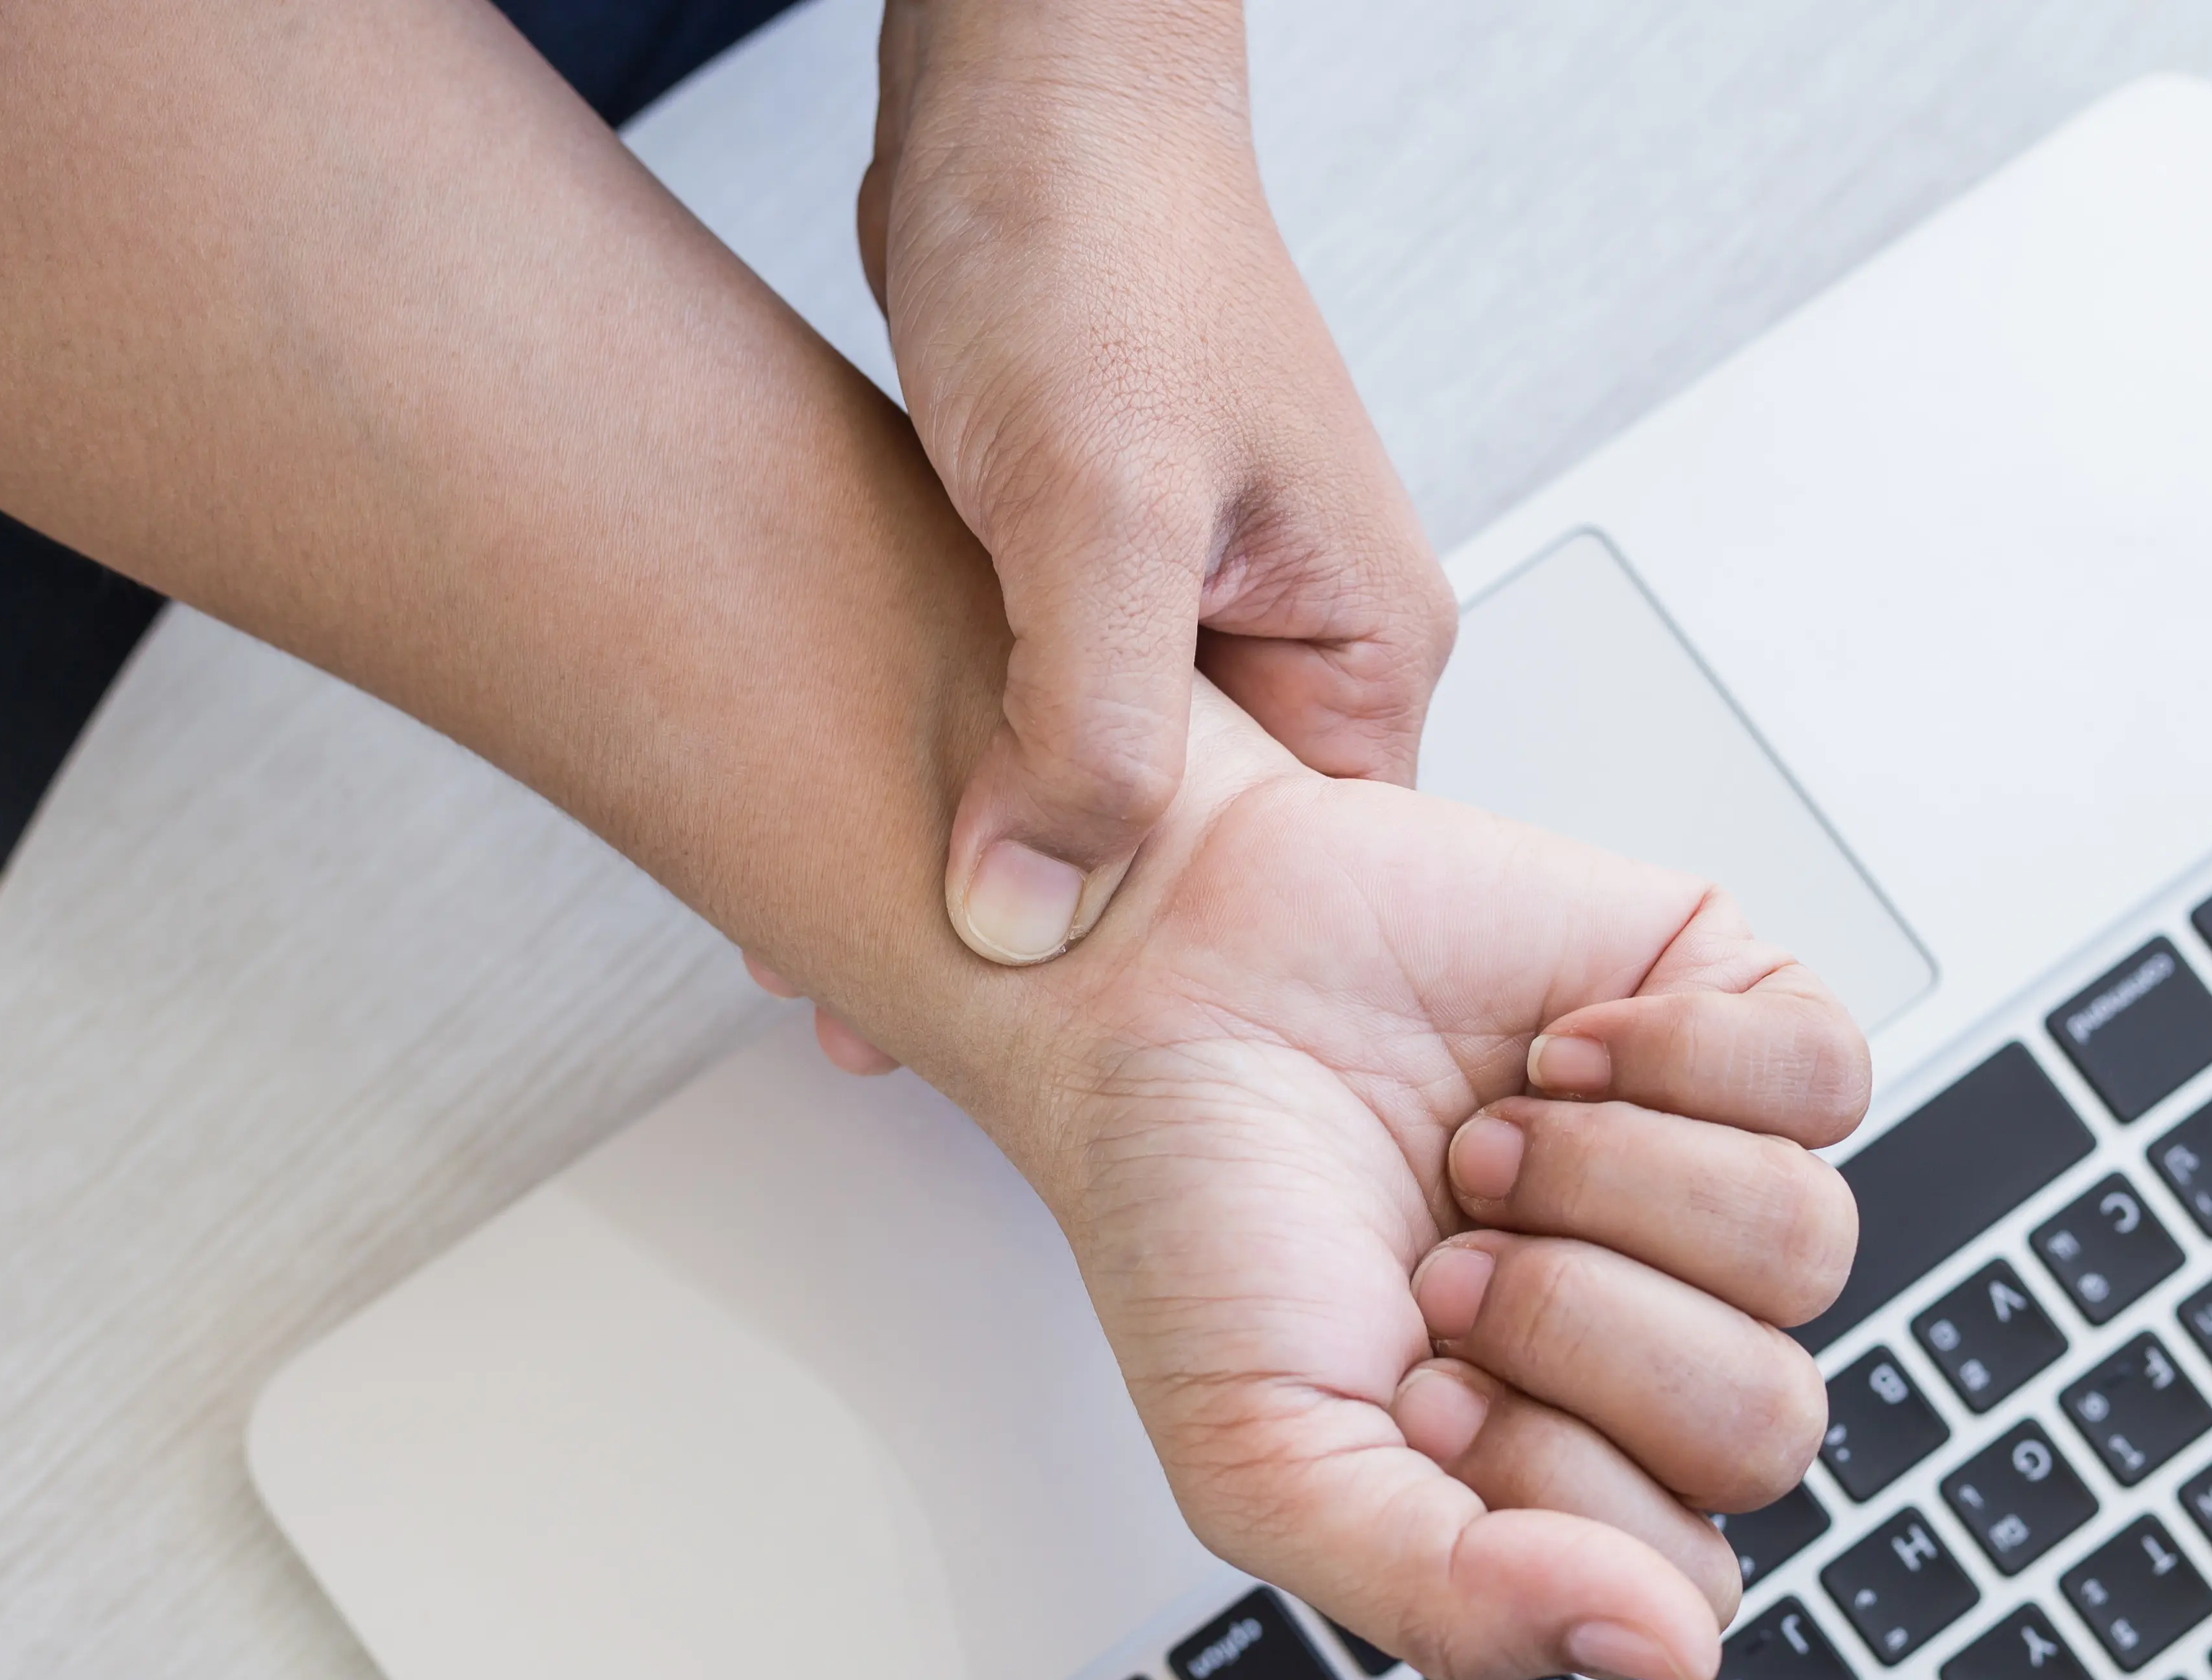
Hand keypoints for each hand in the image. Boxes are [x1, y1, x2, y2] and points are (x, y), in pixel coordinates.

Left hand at [859, 0, 1454, 967]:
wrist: (1021, 85)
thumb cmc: (1103, 236)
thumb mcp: (1101, 504)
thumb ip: (1085, 726)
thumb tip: (1031, 919)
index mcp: (1359, 650)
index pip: (1298, 900)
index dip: (1167, 984)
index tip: (1041, 1051)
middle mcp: (1289, 643)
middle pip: (1186, 868)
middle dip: (1047, 938)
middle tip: (902, 1010)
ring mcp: (1191, 615)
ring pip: (1090, 800)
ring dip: (980, 858)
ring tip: (851, 934)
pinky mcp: (1092, 579)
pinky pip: (1028, 721)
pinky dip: (948, 771)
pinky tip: (859, 808)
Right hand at [945, 689, 1867, 1679]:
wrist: (1149, 971)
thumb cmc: (1197, 1210)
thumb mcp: (1266, 1462)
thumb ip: (1456, 1600)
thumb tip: (1671, 1653)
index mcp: (1559, 1475)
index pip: (1689, 1577)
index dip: (1555, 1481)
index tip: (1417, 1387)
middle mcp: (1651, 1343)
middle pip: (1771, 1419)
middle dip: (1580, 1330)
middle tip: (1446, 1264)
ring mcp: (1702, 1185)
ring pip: (1808, 1248)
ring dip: (1613, 1186)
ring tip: (1487, 1149)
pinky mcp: (1730, 1024)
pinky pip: (1830, 1081)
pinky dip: (1679, 1055)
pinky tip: (1558, 1049)